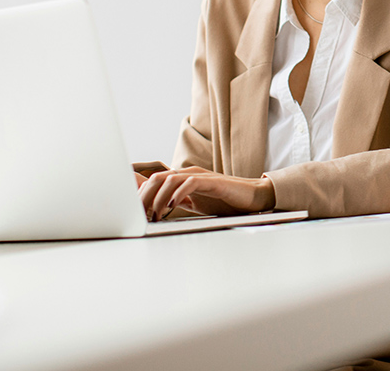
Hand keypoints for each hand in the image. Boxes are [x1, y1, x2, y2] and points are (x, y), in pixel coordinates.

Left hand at [137, 167, 275, 221]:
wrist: (252, 197)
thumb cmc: (225, 200)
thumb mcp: (197, 203)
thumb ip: (181, 201)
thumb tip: (161, 208)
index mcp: (183, 178)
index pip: (155, 182)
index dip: (143, 197)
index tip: (137, 215)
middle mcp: (188, 173)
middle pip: (157, 178)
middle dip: (145, 197)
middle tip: (140, 216)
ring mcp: (199, 175)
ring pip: (169, 179)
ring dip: (158, 198)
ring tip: (155, 215)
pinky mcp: (211, 180)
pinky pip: (189, 182)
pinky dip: (177, 193)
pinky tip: (171, 206)